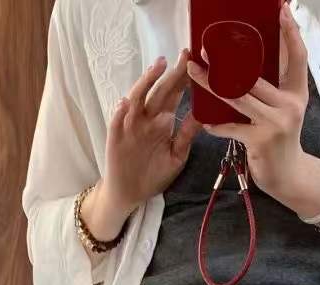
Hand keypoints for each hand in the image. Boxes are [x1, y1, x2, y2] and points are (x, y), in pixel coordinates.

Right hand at [87, 50, 201, 238]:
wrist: (130, 194)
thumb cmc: (153, 174)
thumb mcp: (176, 155)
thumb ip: (187, 135)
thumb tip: (204, 114)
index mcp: (162, 121)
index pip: (174, 95)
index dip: (184, 80)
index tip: (195, 64)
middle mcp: (146, 119)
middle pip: (159, 92)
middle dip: (170, 74)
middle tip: (183, 55)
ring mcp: (130, 126)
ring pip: (137, 100)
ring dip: (146, 83)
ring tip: (157, 67)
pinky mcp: (116, 138)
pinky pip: (117, 123)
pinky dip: (121, 113)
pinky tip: (126, 103)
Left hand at [187, 1, 319, 214]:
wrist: (288, 176)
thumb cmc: (281, 139)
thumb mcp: (285, 109)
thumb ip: (274, 86)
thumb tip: (253, 59)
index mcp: (297, 93)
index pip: (297, 57)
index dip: (290, 33)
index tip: (282, 10)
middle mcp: (289, 105)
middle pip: (255, 75)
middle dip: (228, 60)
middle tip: (205, 48)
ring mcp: (275, 123)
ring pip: (238, 96)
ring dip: (212, 84)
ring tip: (194, 71)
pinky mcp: (260, 141)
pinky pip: (231, 127)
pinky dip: (216, 124)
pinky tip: (204, 121)